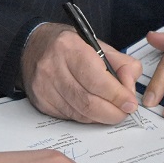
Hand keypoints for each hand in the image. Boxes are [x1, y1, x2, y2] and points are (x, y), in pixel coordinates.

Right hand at [21, 23, 141, 124]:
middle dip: (112, 112)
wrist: (32, 46)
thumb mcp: (98, 45)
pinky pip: (70, 117)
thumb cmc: (69, 46)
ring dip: (101, 117)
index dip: (117, 95)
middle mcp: (52, 67)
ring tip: (112, 111)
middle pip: (88, 102)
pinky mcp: (41, 101)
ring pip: (79, 113)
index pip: (97, 80)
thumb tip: (130, 87)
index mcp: (69, 47)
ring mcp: (44, 86)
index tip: (130, 103)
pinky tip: (93, 110)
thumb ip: (121, 64)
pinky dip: (86, 117)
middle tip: (124, 112)